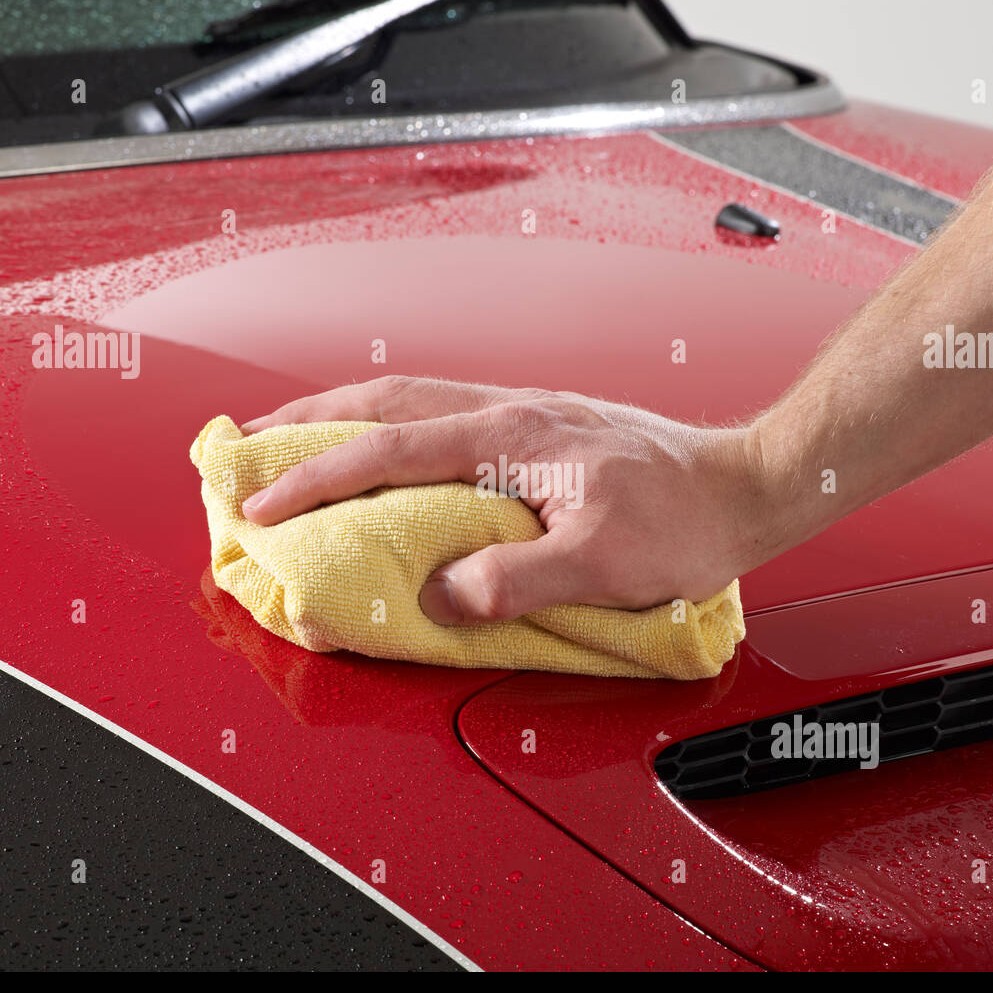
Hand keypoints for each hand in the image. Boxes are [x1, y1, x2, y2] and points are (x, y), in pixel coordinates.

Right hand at [240, 376, 780, 623]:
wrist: (741, 487)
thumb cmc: (684, 521)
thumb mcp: (602, 565)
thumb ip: (515, 577)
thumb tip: (440, 594)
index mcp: (513, 435)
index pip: (391, 448)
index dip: (318, 478)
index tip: (264, 506)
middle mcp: (510, 411)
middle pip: (386, 399)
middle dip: (309, 423)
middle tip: (251, 449)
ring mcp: (523, 413)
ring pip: (412, 398)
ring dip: (346, 416)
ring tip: (298, 440)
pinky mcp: (538, 428)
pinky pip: (442, 413)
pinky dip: (393, 425)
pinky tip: (388, 447)